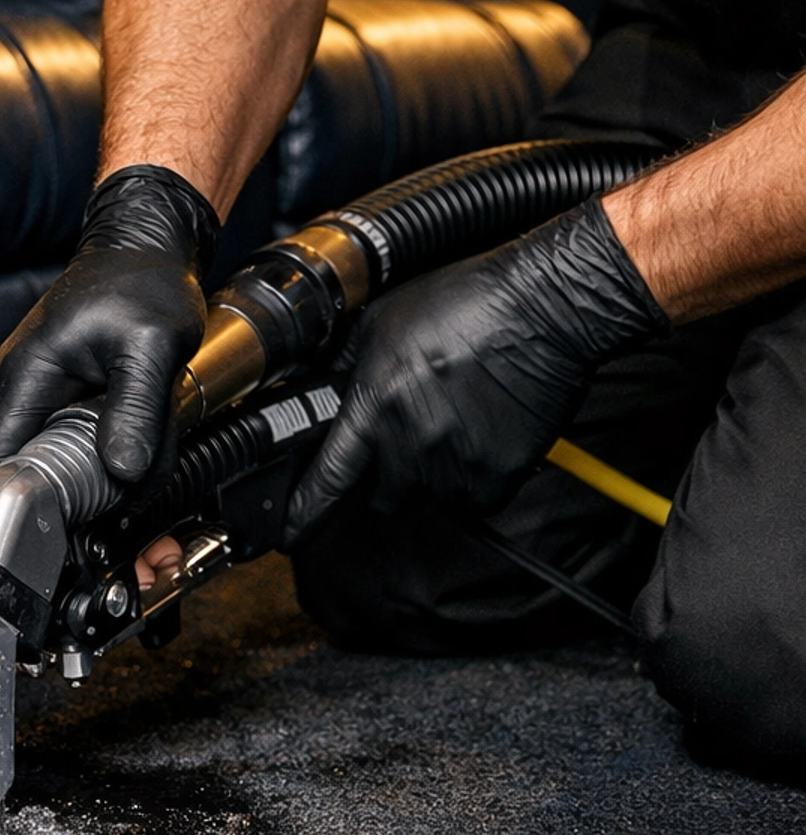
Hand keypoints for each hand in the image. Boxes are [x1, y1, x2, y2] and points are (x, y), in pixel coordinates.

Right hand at [0, 165, 219, 481]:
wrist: (142, 251)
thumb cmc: (140, 283)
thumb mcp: (152, 346)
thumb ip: (140, 410)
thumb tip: (124, 471)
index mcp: (22, 379)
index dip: (36, 502)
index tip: (83, 515)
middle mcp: (14, 392)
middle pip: (36, 473)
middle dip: (87, 492)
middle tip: (134, 479)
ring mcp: (32, 397)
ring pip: (62, 465)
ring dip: (105, 472)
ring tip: (143, 444)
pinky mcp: (53, 402)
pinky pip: (76, 446)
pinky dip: (110, 452)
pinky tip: (136, 433)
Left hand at [284, 200, 668, 536]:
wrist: (543, 307)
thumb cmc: (465, 303)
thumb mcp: (382, 321)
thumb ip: (345, 365)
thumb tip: (315, 391)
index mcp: (376, 405)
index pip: (328, 479)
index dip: (304, 512)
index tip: (291, 531)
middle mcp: (412, 442)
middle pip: (383, 494)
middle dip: (388, 473)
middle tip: (411, 433)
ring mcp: (457, 464)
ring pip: (431, 495)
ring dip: (434, 473)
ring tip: (454, 422)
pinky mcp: (499, 475)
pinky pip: (475, 499)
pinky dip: (475, 479)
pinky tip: (482, 436)